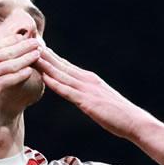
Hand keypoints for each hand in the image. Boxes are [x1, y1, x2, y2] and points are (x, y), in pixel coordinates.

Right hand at [0, 34, 42, 113]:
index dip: (12, 40)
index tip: (21, 37)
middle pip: (9, 49)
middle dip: (25, 45)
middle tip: (36, 41)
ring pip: (13, 62)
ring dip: (27, 57)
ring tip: (38, 53)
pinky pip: (11, 78)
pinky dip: (22, 73)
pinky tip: (30, 70)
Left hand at [35, 45, 150, 139]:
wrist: (135, 122)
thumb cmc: (119, 115)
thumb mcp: (100, 101)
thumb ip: (87, 95)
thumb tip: (78, 96)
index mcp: (89, 79)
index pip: (65, 65)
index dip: (50, 56)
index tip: (36, 48)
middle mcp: (87, 80)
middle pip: (61, 65)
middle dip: (44, 55)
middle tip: (28, 43)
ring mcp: (87, 90)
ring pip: (62, 75)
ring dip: (46, 64)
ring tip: (31, 55)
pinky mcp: (88, 102)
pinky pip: (68, 91)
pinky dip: (56, 83)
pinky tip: (45, 77)